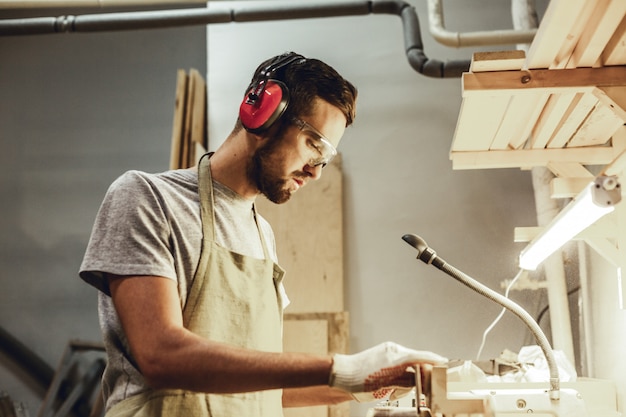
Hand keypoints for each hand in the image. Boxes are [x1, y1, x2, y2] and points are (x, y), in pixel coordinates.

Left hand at [328, 341, 446, 402]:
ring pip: (408, 363)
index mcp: (396, 356)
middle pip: (417, 360)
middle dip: (422, 375)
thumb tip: (423, 379)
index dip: (436, 361)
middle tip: (423, 388)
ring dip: (409, 377)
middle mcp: (393, 350)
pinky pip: (399, 363)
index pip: (422, 356)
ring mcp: (388, 351)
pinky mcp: (383, 354)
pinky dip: (401, 373)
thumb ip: (408, 381)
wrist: (341, 376)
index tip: (447, 365)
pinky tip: (391, 385)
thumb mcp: (387, 386)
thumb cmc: (360, 382)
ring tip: (394, 391)